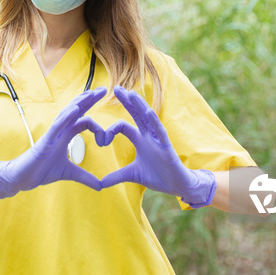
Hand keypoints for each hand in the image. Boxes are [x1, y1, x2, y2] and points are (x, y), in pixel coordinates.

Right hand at [0, 87, 106, 201]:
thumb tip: (100, 186)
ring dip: (79, 103)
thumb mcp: (70, 174)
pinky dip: (65, 117)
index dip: (97, 126)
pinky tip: (75, 109)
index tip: (106, 141)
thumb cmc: (42, 170)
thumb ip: (85, 177)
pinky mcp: (46, 140)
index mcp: (66, 135)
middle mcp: (60, 130)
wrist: (23, 177)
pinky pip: (57, 125)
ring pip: (67, 113)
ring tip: (91, 94)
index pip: (83, 121)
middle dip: (89, 100)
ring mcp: (52, 133)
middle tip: (104, 90)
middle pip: (76, 110)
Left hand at [100, 86, 216, 207]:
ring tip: (131, 94)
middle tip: (116, 88)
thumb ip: (116, 176)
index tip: (101, 140)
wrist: (176, 185)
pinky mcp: (166, 146)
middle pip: (136, 114)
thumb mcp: (132, 175)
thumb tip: (99, 184)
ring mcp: (158, 139)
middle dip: (127, 102)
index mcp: (139, 139)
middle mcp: (148, 135)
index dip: (111, 130)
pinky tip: (148, 111)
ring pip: (148, 118)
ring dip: (140, 106)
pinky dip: (154, 121)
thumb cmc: (157, 176)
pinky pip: (160, 130)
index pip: (123, 126)